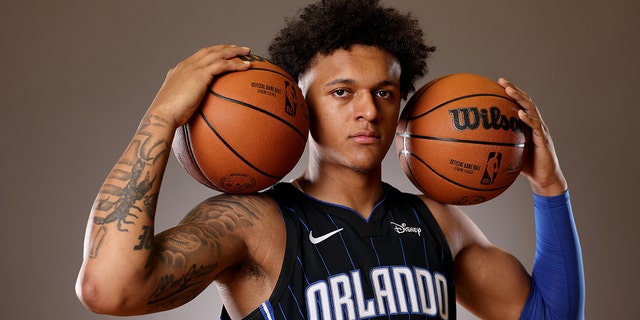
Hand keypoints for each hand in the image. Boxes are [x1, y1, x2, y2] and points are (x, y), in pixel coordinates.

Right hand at [147, 44, 251, 127]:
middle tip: (239, 48)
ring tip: (248, 52)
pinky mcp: (200, 74)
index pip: (199, 57)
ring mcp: (193, 68)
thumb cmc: (168, 117)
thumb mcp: (177, 106)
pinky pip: (223, 65)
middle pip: (210, 50)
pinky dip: (236, 63)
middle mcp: (186, 65)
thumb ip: (186, 104)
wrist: (162, 115)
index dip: (212, 53)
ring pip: (218, 53)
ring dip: (235, 51)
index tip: (223, 54)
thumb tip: (194, 114)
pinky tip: (247, 66)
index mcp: (179, 70)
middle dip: (226, 47)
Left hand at [499, 78, 567, 195]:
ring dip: (520, 99)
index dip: (510, 93)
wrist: (544, 178)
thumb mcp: (509, 152)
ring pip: (531, 110)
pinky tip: (519, 113)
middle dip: (514, 89)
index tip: (497, 83)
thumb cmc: (526, 166)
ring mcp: (540, 130)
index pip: (519, 104)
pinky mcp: (543, 140)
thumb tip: (474, 144)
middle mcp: (535, 124)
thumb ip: (497, 145)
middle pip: (525, 101)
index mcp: (527, 125)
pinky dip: (528, 119)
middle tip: (502, 81)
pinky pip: (536, 127)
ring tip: (510, 91)